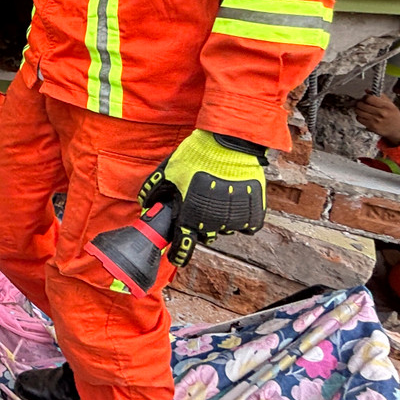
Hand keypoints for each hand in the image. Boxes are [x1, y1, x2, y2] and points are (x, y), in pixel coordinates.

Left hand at [139, 130, 266, 266]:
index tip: (176, 256)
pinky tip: (233, 199)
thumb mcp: (168, 170)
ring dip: (219, 219)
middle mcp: (213, 224)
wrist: (229, 144)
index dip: (178, 254)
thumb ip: (154, 190)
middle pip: (204, 236)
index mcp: (190, 217)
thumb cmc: (196, 156)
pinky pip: (245, 225)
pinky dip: (239, 217)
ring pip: (224, 229)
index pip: (183, 247)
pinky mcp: (254, 214)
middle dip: (199, 226)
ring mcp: (235, 220)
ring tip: (216, 196)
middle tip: (198, 206)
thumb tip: (145, 204)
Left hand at [355, 94, 399, 146]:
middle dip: (360, 102)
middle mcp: (381, 113)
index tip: (365, 97)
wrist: (399, 130)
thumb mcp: (390, 104)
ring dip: (358, 109)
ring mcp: (375, 120)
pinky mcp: (371, 127)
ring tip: (362, 109)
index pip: (369, 98)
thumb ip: (379, 96)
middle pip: (361, 105)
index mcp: (386, 106)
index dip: (365, 97)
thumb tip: (367, 90)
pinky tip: (364, 116)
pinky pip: (359, 119)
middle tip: (361, 103)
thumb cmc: (394, 116)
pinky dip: (359, 116)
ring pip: (358, 111)